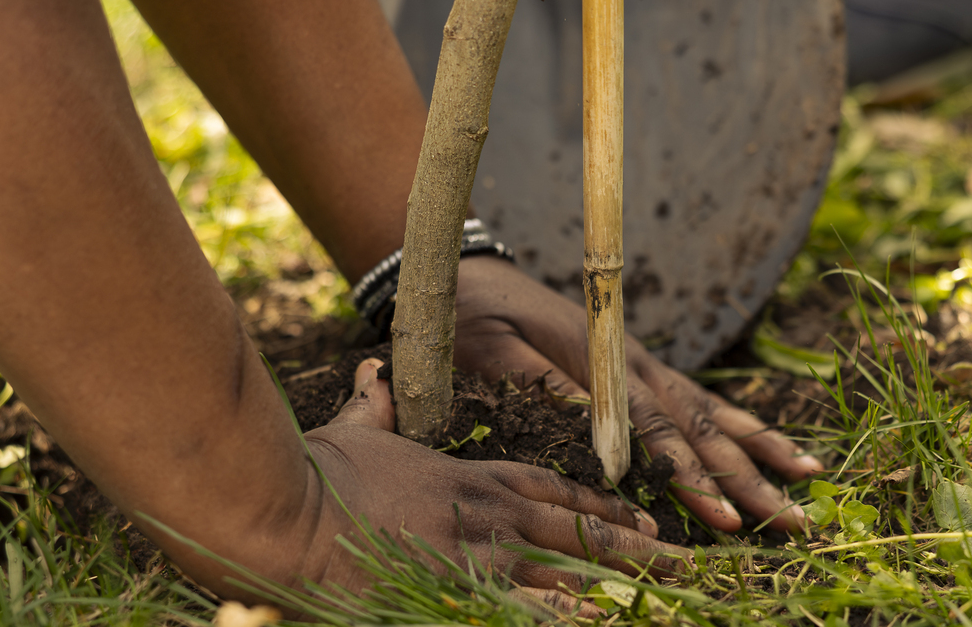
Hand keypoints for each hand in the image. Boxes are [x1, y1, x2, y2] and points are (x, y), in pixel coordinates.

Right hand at [278, 359, 687, 598]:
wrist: (295, 513)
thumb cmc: (320, 472)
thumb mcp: (356, 430)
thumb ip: (375, 403)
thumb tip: (372, 370)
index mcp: (475, 477)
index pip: (556, 488)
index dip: (601, 504)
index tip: (638, 516)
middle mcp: (491, 515)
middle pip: (579, 530)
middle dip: (631, 545)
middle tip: (676, 558)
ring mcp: (481, 556)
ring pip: (567, 574)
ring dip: (613, 588)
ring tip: (658, 600)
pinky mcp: (463, 590)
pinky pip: (529, 612)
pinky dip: (562, 617)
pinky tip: (596, 621)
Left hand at [452, 257, 825, 532]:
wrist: (473, 275)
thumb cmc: (475, 316)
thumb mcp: (490, 348)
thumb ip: (540, 384)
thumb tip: (595, 428)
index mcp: (602, 360)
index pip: (655, 427)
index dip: (690, 475)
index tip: (722, 518)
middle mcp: (636, 364)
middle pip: (702, 428)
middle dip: (748, 479)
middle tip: (792, 522)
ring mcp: (646, 366)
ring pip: (714, 416)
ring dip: (762, 452)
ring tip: (811, 481)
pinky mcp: (645, 371)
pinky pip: (703, 405)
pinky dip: (744, 430)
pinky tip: (778, 452)